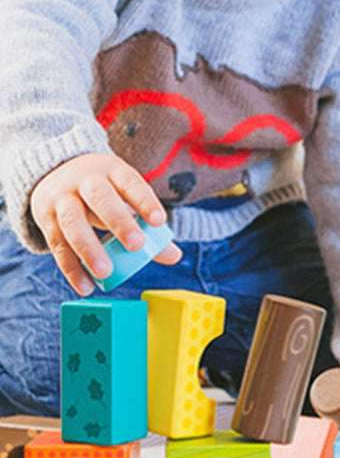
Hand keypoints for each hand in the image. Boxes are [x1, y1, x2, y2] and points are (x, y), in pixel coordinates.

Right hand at [30, 152, 181, 295]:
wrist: (55, 173)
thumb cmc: (104, 190)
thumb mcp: (124, 195)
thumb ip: (147, 223)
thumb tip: (175, 255)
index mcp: (111, 171)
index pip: (130, 182)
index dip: (144, 200)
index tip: (159, 221)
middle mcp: (85, 181)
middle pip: (100, 198)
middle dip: (118, 221)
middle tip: (136, 245)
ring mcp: (63, 198)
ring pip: (73, 222)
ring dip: (89, 248)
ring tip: (105, 272)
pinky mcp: (46, 219)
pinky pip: (57, 245)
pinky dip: (71, 268)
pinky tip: (86, 286)